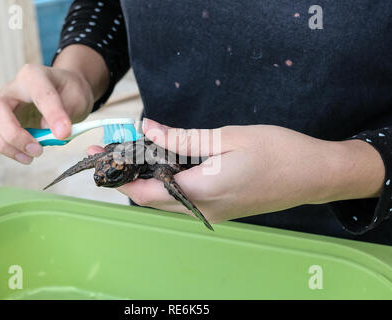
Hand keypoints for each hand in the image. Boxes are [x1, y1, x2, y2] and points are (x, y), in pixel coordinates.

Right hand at [0, 64, 93, 163]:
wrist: (64, 92)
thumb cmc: (69, 94)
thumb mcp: (77, 98)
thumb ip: (66, 111)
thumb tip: (47, 129)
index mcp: (33, 76)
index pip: (39, 93)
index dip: (52, 114)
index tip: (64, 133)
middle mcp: (10, 89)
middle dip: (15, 135)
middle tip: (38, 151)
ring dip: (4, 145)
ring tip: (29, 158)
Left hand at [88, 119, 384, 223]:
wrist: (314, 175)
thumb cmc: (277, 151)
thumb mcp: (228, 137)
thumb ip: (184, 139)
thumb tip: (149, 130)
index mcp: (201, 191)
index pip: (146, 191)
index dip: (120, 175)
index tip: (101, 154)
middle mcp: (202, 209)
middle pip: (151, 199)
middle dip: (127, 177)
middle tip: (112, 150)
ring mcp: (212, 213)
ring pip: (165, 202)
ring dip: (145, 180)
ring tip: (132, 153)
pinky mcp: (221, 209)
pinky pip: (182, 200)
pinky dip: (165, 183)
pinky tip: (164, 163)